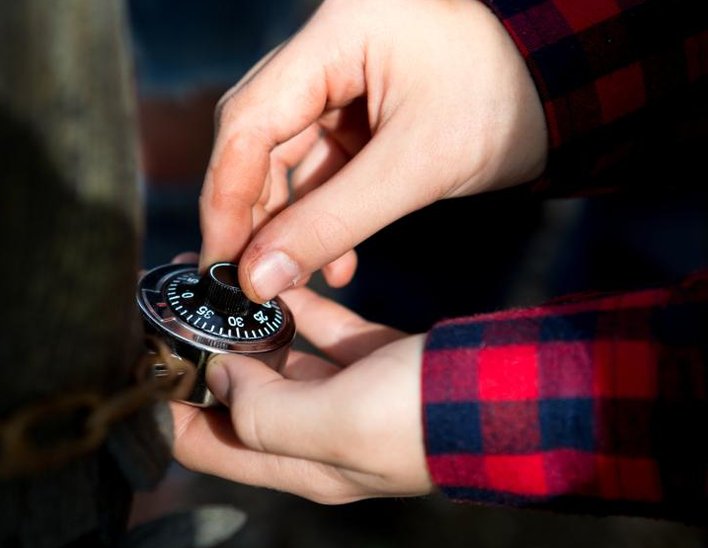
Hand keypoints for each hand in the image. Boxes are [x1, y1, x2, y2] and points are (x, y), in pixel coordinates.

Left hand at [170, 287, 432, 503]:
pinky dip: (290, 304)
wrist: (509, 397)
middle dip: (196, 352)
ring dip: (238, 322)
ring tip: (209, 276)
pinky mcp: (366, 357)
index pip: (202, 447)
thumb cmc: (422, 420)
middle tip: (172, 299)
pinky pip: (315, 328)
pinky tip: (268, 273)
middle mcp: (310, 433)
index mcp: (296, 462)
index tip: (144, 350)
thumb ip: (263, 411)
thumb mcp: (334, 426)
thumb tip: (220, 377)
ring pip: (270, 357)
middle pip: (228, 398)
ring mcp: (339, 393)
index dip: (165, 405)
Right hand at [199, 0, 547, 301]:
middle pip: (255, 132)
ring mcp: (337, 74)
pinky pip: (316, 161)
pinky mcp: (352, 104)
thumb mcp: (417, 169)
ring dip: (287, 220)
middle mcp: (326, 45)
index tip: (222, 261)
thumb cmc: (505, 106)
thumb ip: (333, 224)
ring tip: (296, 278)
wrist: (560, 92)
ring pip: (281, 152)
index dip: (227, 195)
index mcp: (338, 33)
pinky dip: (319, 210)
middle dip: (251, 211)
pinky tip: (335, 259)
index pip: (250, 116)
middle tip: (246, 277)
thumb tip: (258, 279)